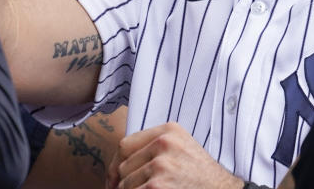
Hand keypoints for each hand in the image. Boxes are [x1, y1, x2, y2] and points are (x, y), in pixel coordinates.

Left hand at [106, 123, 241, 188]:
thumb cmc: (200, 175)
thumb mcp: (180, 148)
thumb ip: (154, 146)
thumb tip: (117, 166)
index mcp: (168, 130)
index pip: (125, 145)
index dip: (114, 164)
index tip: (112, 180)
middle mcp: (164, 143)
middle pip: (122, 165)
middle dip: (121, 183)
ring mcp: (161, 165)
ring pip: (125, 184)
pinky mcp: (157, 186)